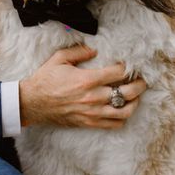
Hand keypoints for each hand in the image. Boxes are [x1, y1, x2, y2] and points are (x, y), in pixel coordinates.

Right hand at [18, 44, 146, 129]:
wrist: (33, 103)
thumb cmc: (46, 79)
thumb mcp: (59, 58)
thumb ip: (79, 51)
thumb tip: (95, 49)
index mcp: (87, 79)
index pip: (117, 73)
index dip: (127, 67)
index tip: (129, 63)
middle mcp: (93, 97)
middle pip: (127, 92)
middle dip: (139, 85)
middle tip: (141, 79)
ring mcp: (93, 113)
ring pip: (125, 111)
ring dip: (135, 102)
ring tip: (136, 95)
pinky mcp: (89, 123)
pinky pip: (114, 124)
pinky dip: (123, 117)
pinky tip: (123, 109)